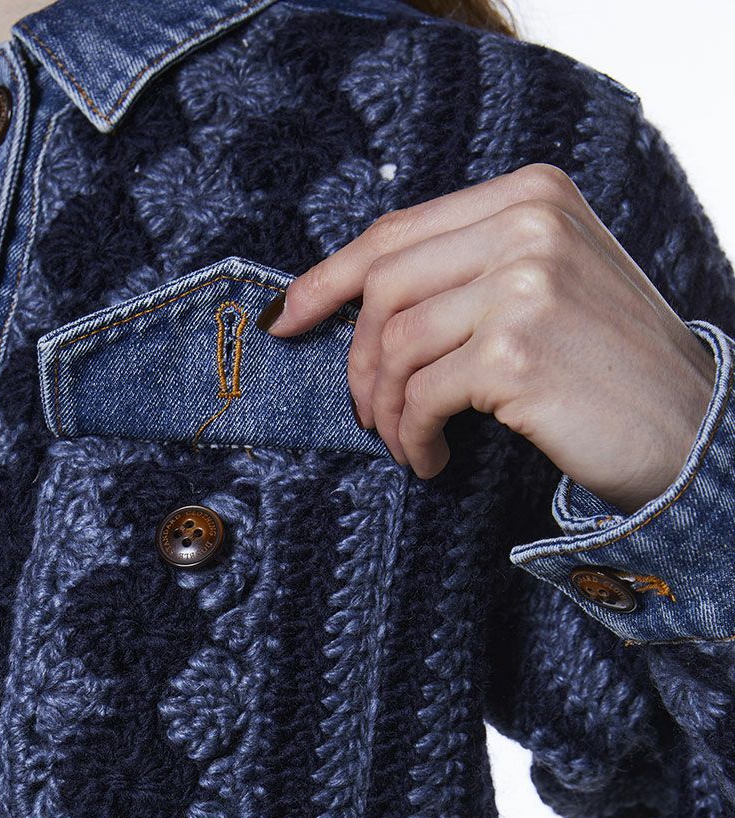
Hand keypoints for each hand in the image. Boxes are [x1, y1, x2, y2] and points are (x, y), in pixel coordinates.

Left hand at [258, 163, 716, 514]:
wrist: (689, 428)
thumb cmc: (606, 367)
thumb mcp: (545, 284)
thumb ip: (468, 268)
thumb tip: (359, 296)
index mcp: (529, 194)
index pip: (397, 231)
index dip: (329, 278)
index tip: (289, 317)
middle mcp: (526, 224)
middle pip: (383, 286)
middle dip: (356, 360)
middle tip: (363, 412)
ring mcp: (522, 282)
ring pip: (394, 345)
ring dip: (386, 410)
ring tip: (405, 444)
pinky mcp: (515, 349)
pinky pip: (419, 396)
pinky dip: (411, 438)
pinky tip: (430, 461)